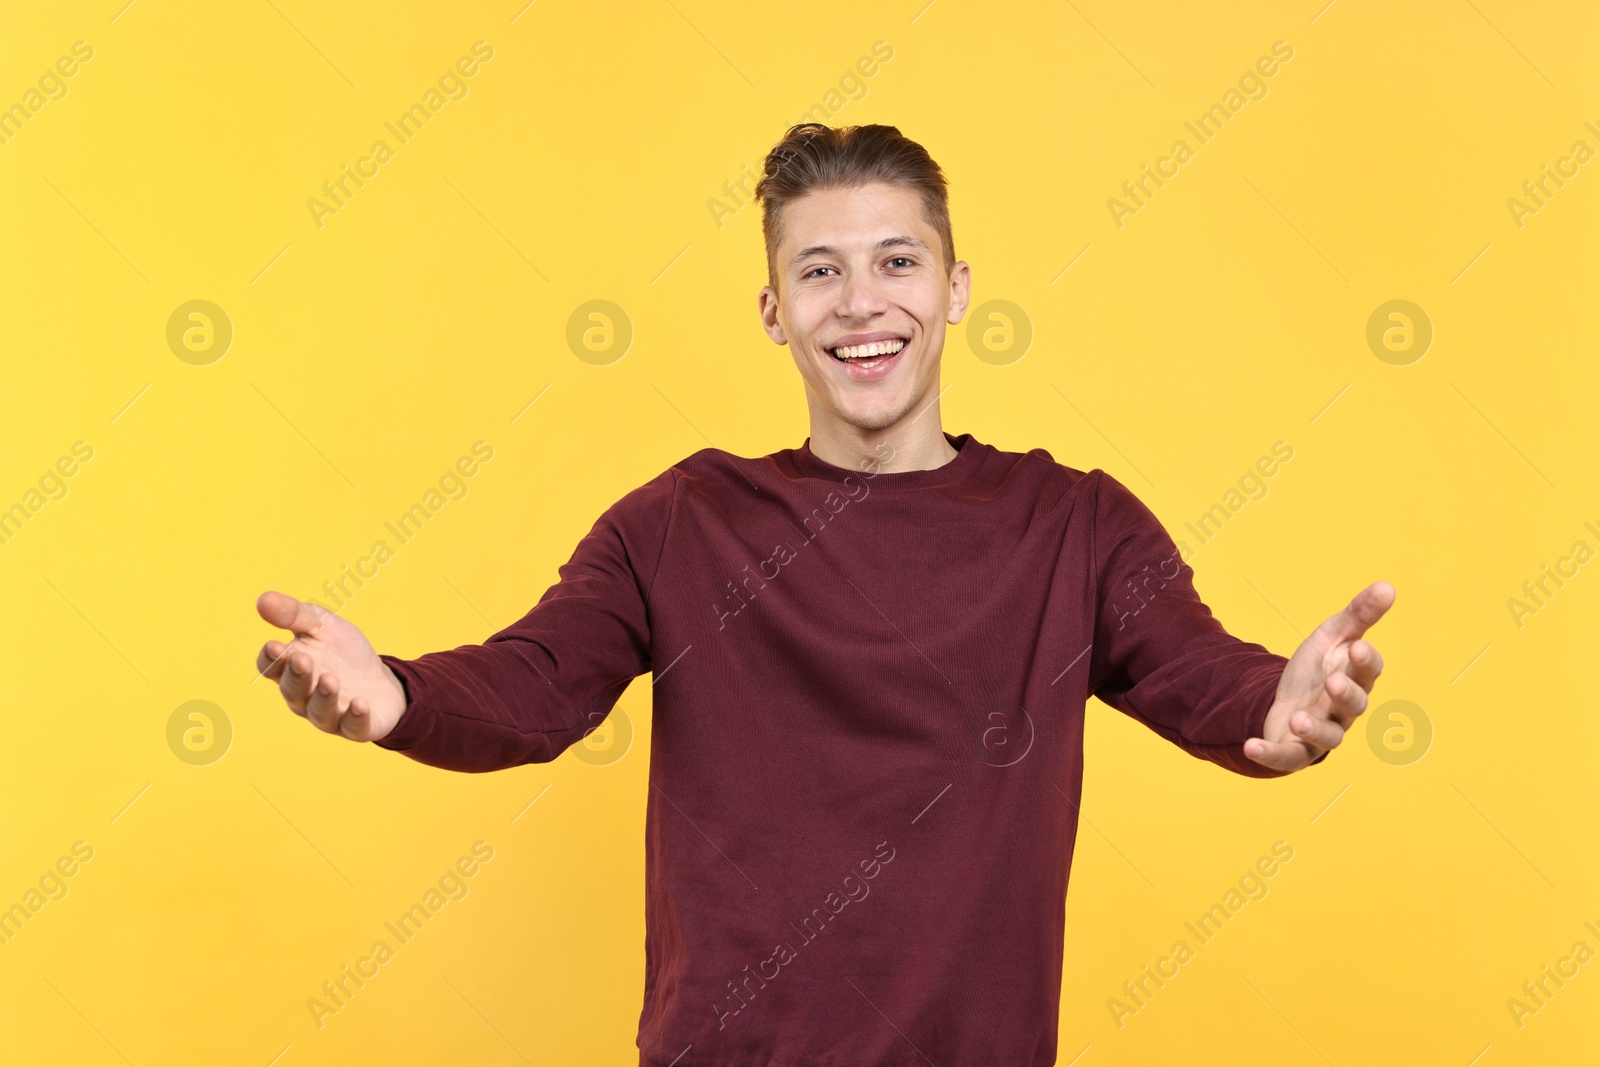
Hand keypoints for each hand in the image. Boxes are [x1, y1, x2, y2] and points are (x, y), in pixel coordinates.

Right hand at [255, 591, 406, 741]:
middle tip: (302, 658)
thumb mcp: (322, 626)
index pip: (270, 667)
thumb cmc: (343, 653)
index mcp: (291, 669)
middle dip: (297, 675)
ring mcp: (329, 714)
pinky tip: (360, 704)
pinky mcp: (355, 727)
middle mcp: (304, 696)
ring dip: (323, 696)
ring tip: (330, 680)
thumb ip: (294, 614)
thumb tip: (262, 599)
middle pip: (292, 690)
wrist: (381, 681)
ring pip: (318, 711)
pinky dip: (355, 716)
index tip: (276, 645)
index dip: (271, 658)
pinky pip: (352, 726)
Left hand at [1245, 581, 1394, 772]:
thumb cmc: (1318, 668)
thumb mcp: (1332, 636)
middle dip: (1344, 694)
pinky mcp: (1295, 751)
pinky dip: (1270, 755)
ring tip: (1297, 720)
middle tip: (1332, 681)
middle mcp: (1343, 710)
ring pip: (1327, 737)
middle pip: (1353, 705)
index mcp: (1355, 678)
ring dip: (1313, 729)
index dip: (1366, 661)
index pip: (1369, 671)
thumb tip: (1388, 585)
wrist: (1286, 700)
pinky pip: (1286, 758)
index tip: (1358, 647)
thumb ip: (1359, 615)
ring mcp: (1321, 733)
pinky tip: (1251, 747)